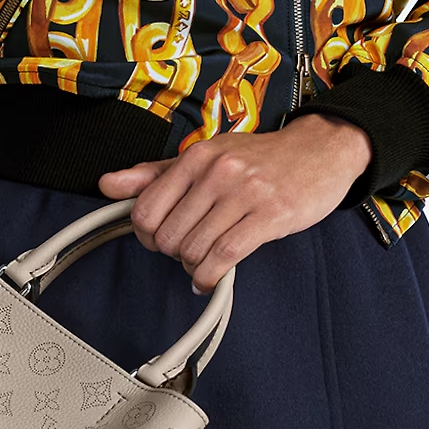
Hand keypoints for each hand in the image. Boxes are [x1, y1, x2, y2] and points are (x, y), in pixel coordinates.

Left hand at [97, 114, 373, 289]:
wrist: (321, 149)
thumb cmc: (260, 158)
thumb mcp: (207, 155)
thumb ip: (156, 173)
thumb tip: (108, 184)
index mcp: (197, 156)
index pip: (146, 208)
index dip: (146, 235)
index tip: (160, 239)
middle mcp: (217, 171)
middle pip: (168, 235)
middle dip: (173, 253)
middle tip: (188, 251)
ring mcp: (245, 193)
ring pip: (194, 248)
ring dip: (193, 266)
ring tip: (203, 263)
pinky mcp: (270, 215)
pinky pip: (225, 256)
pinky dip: (210, 277)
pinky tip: (210, 279)